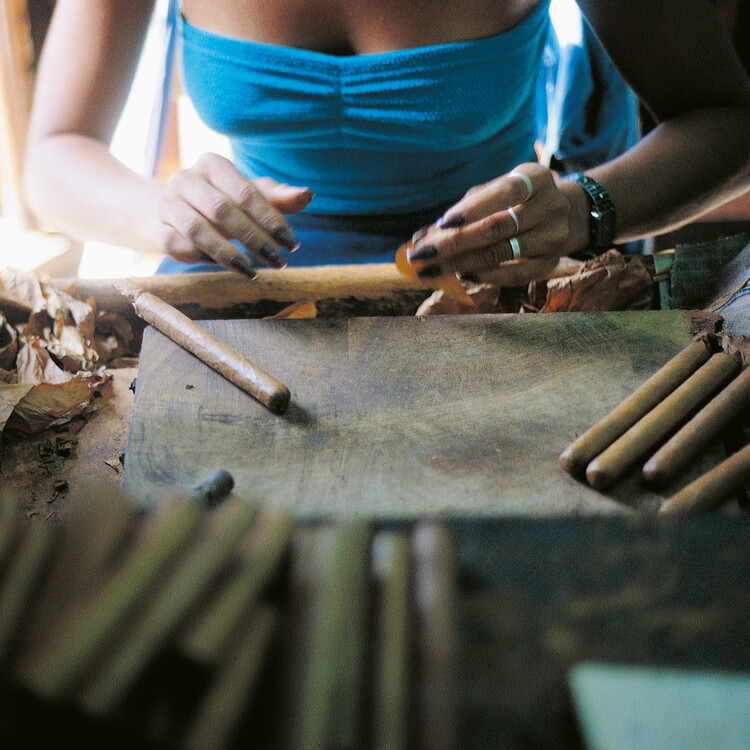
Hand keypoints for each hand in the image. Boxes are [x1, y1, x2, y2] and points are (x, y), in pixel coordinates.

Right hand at [156, 153, 312, 274]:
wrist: (172, 210)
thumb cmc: (222, 200)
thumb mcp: (250, 195)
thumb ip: (278, 197)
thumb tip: (307, 195)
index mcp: (212, 164)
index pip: (245, 192)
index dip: (271, 219)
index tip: (291, 243)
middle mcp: (185, 179)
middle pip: (222, 211)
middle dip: (254, 239)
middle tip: (278, 261)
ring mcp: (167, 204)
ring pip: (197, 231)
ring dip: (229, 255)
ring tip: (253, 271)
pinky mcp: (158, 230)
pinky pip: (180, 247)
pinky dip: (203, 258)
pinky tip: (224, 265)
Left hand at [406, 163, 572, 286]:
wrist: (561, 215)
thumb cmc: (515, 200)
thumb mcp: (495, 193)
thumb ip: (462, 210)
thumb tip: (422, 237)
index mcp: (537, 178)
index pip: (504, 192)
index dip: (473, 208)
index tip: (443, 224)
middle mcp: (551, 206)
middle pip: (497, 228)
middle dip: (454, 243)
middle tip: (422, 255)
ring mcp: (554, 236)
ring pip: (502, 253)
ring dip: (461, 263)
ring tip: (433, 268)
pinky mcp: (551, 262)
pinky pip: (516, 275)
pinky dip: (487, 276)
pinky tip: (463, 275)